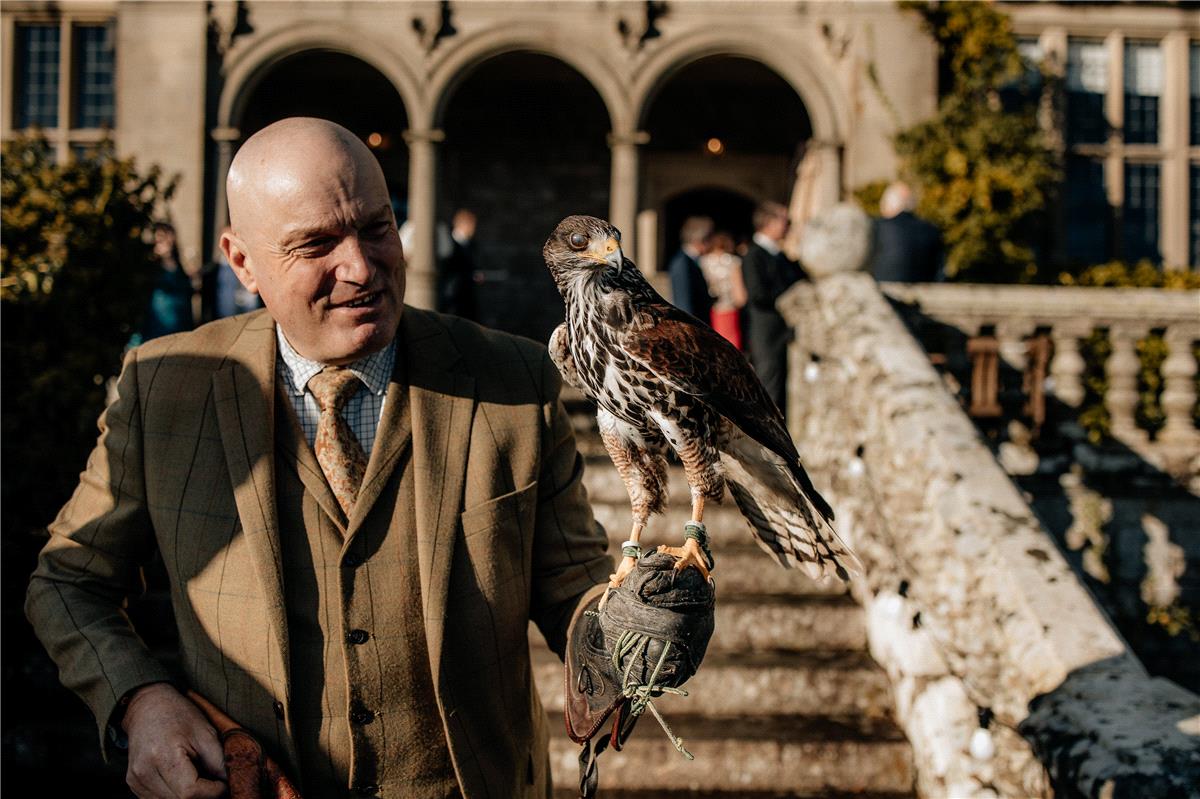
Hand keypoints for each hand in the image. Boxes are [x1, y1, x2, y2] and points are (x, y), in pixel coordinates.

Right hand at [122, 682, 227, 798]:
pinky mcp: (134, 785)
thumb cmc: (178, 715)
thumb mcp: (205, 733)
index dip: (212, 792)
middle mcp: (144, 772)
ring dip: (188, 796)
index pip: (190, 792)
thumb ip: (219, 762)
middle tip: (213, 782)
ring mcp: (136, 780)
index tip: (223, 785)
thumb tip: (229, 785)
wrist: (147, 707)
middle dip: (202, 795)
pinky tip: (181, 779)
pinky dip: (174, 795)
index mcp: (163, 756)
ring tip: (197, 776)